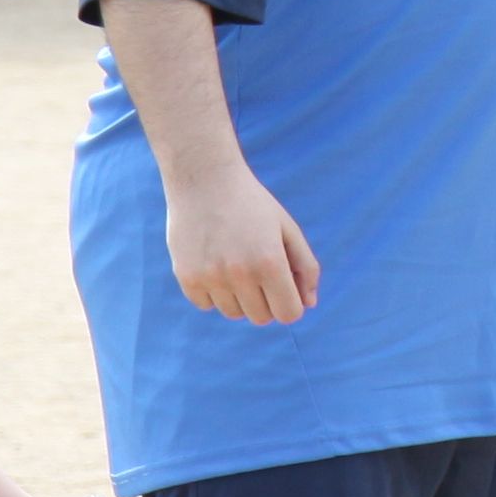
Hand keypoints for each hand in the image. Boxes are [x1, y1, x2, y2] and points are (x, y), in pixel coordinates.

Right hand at [164, 164, 317, 326]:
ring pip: (234, 313)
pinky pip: (206, 305)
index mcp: (270, 262)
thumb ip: (305, 267)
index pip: (288, 314)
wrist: (204, 179)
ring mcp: (210, 277)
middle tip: (261, 272)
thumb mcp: (287, 228)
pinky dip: (214, 292)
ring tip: (237, 265)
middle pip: (261, 317)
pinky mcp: (186, 276)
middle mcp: (240, 274)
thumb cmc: (252, 204)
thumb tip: (309, 304)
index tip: (286, 288)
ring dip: (240, 298)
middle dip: (267, 301)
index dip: (291, 304)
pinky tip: (215, 264)